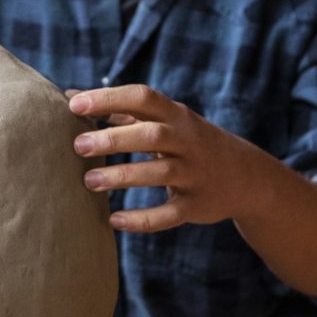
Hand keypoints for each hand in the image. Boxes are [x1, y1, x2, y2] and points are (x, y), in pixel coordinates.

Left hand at [69, 85, 266, 232]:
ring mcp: (194, 174)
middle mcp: (187, 141)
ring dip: (122, 177)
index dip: (109, 98)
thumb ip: (119, 109)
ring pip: (159, 173)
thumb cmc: (187, 140)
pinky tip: (114, 220)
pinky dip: (142, 219)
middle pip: (151, 135)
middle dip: (113, 139)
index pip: (143, 98)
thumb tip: (70, 96)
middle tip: (77, 146)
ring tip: (89, 182)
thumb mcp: (163, 120)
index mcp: (176, 115)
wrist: (246, 176)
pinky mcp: (197, 206)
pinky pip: (168, 214)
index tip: (73, 104)